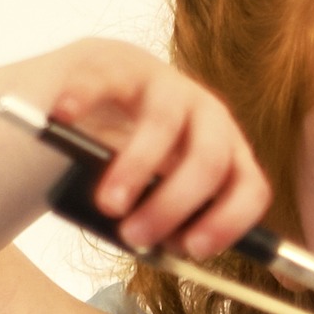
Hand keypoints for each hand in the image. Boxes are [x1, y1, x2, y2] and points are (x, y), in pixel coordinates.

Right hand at [48, 39, 272, 258]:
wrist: (100, 99)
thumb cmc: (137, 161)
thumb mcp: (161, 196)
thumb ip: (170, 223)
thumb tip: (164, 249)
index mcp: (229, 154)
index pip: (250, 188)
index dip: (229, 221)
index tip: (193, 249)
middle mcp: (209, 116)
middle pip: (209, 158)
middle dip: (174, 203)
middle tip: (136, 235)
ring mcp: (165, 85)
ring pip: (163, 123)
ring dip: (135, 169)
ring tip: (108, 205)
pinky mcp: (118, 64)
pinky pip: (103, 79)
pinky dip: (83, 97)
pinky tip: (64, 116)